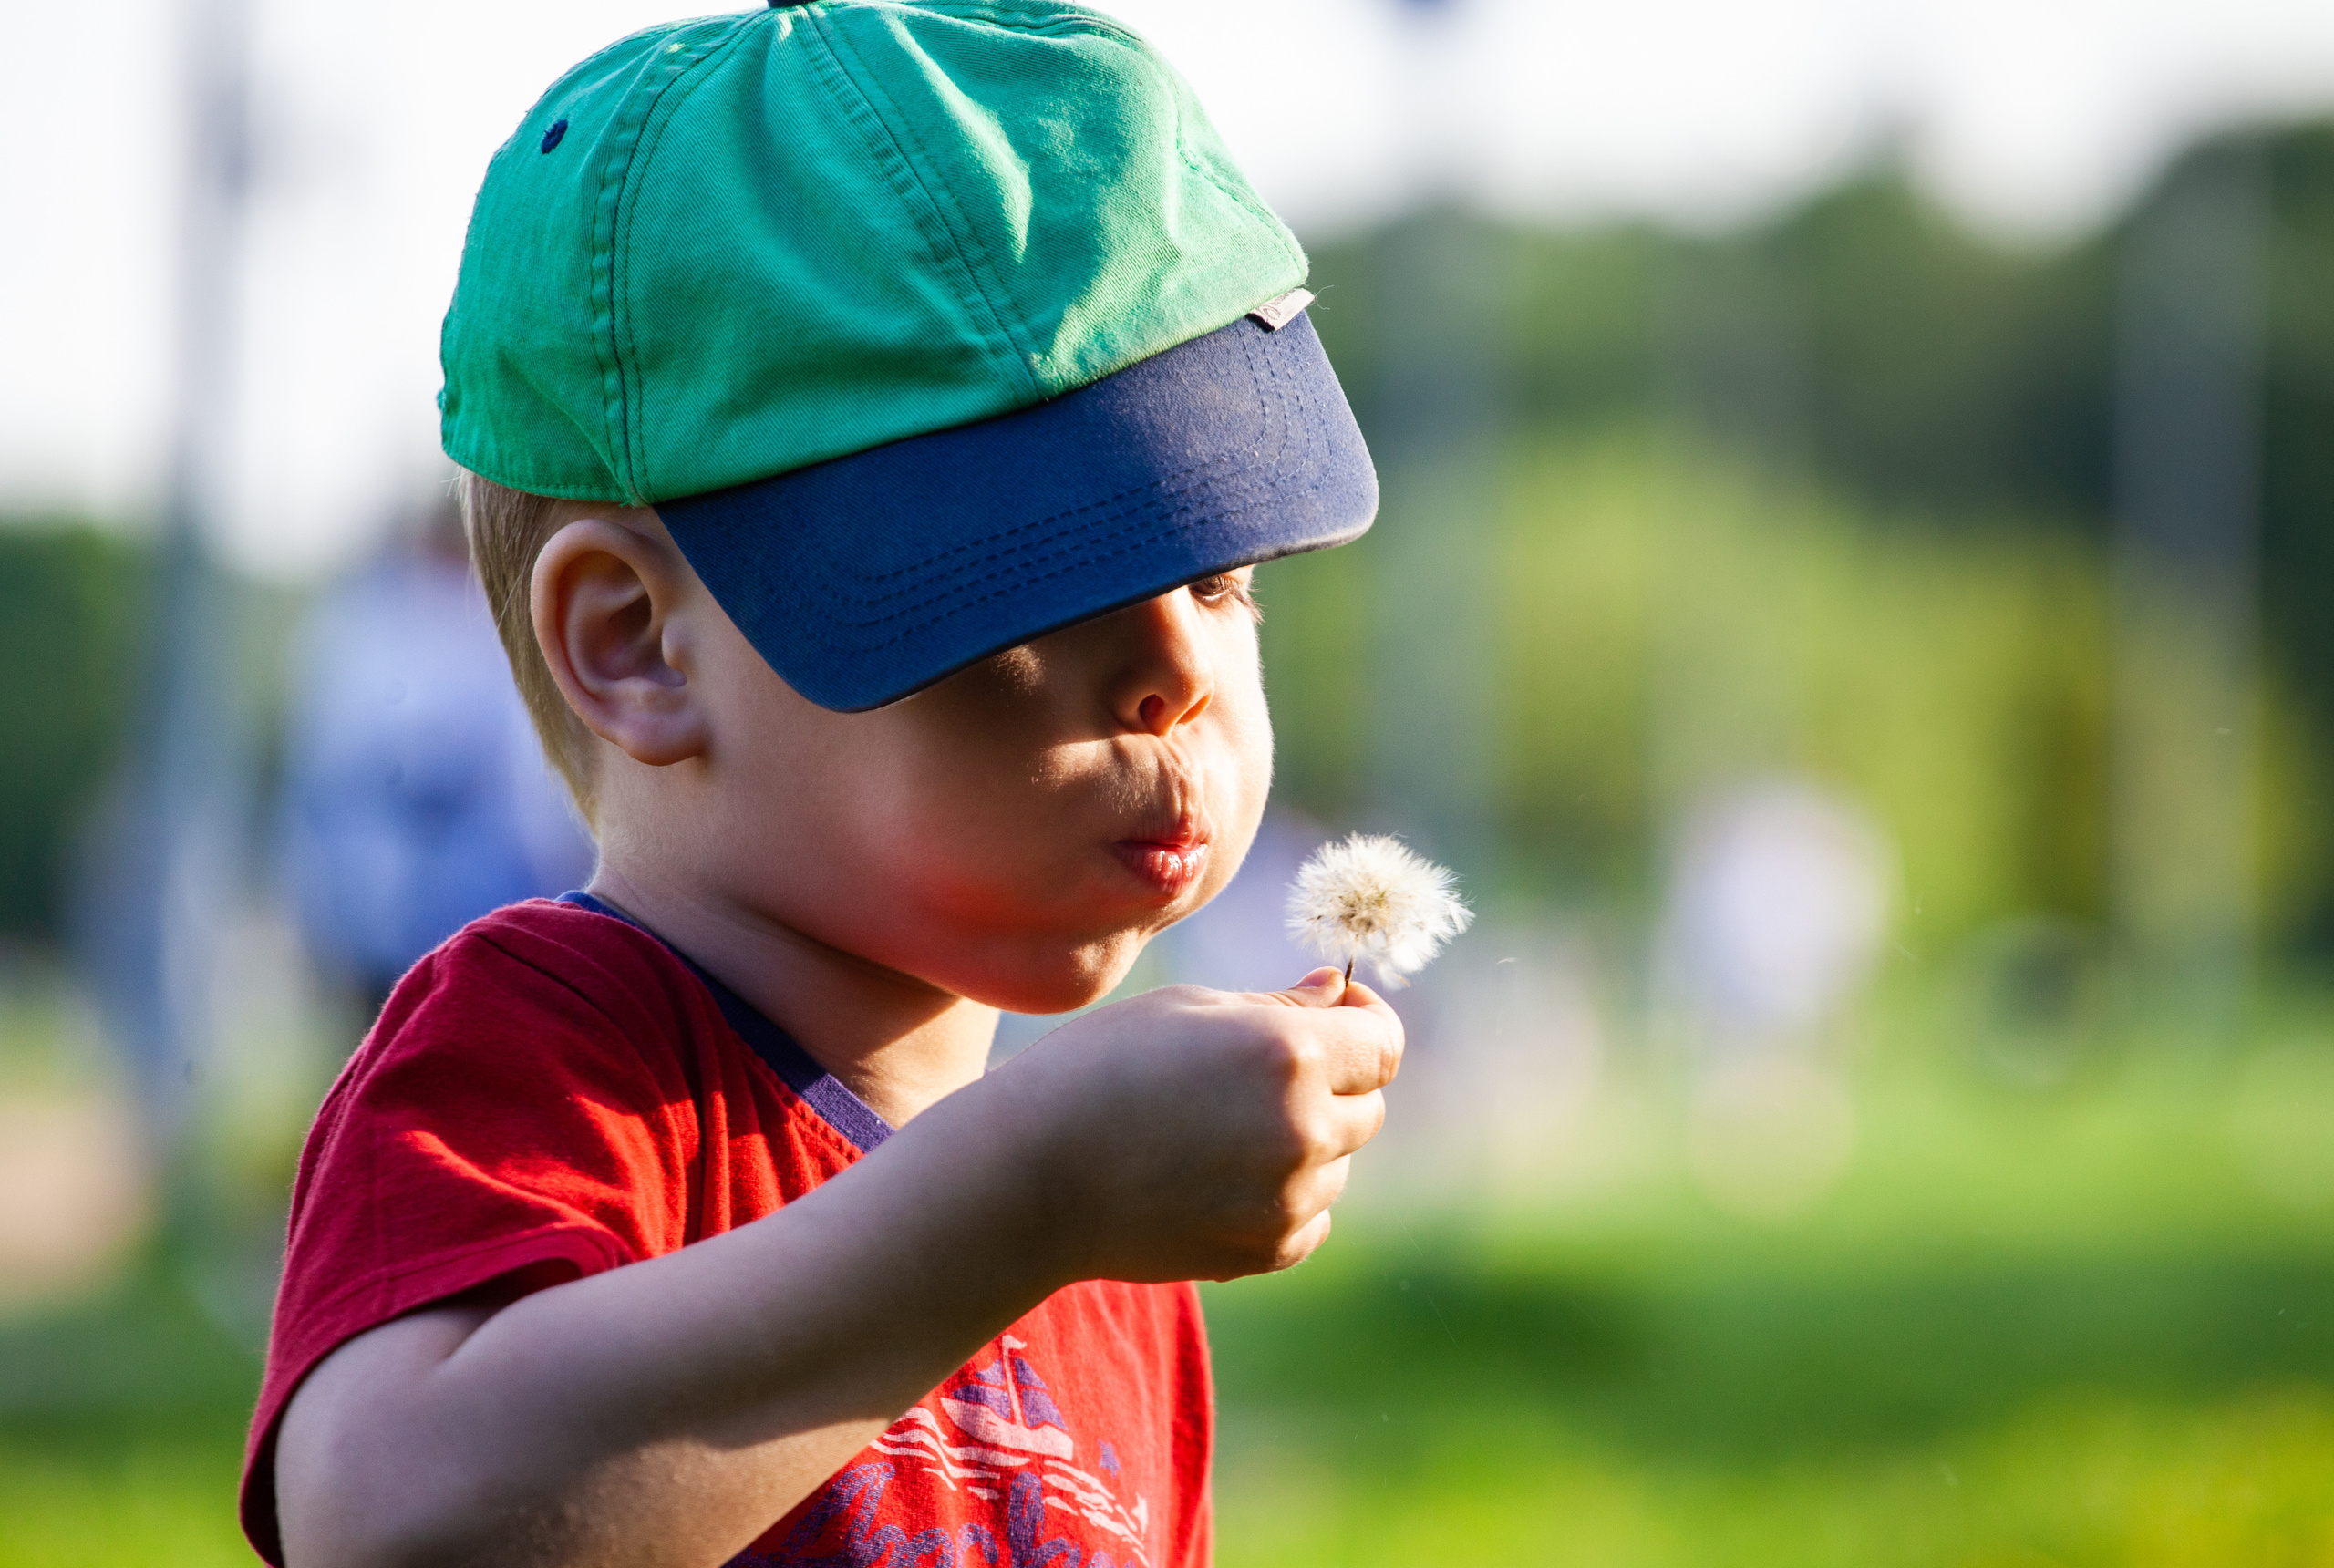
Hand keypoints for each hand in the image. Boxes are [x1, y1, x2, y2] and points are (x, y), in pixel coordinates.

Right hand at [986, 968, 1403, 1284]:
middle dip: (1331, 1082)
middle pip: (1368, 1104)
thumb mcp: (1188, 1010)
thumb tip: (1339, 993)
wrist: (1030, 1177)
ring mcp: (1289, 1199)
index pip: (1383, 1041)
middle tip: (1252, 1075)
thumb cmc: (1098, 1069)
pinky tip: (1215, 1178)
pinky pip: (1312, 1216)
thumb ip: (1279, 1006)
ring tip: (1216, 1131)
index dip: (1363, 1020)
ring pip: (1337, 1163)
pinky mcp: (1268, 1251)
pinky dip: (1283, 1197)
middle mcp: (1304, 1129)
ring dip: (1304, 1142)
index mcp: (1290, 1054)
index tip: (1334, 1012)